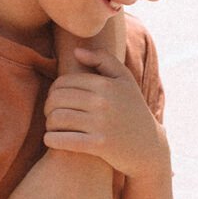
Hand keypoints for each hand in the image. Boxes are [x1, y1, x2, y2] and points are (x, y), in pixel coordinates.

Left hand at [44, 47, 169, 177]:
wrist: (149, 146)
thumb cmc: (132, 109)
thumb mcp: (125, 80)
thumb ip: (103, 59)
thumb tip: (76, 51)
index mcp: (105, 84)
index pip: (63, 82)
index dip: (53, 90)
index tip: (55, 99)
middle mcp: (102, 102)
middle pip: (57, 99)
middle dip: (48, 106)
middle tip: (50, 113)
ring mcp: (101, 124)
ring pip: (57, 118)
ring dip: (49, 123)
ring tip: (52, 126)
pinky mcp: (99, 145)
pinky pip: (64, 140)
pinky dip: (51, 139)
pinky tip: (51, 139)